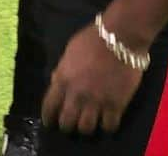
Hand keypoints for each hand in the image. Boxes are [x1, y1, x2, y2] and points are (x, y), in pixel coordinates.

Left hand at [42, 21, 144, 136]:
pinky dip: (106, 127)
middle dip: (66, 126)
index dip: (48, 117)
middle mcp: (77, 94)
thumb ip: (62, 71)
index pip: (49, 106)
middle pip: (67, 122)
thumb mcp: (68, 53)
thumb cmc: (91, 40)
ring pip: (86, 129)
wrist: (119, 38)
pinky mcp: (117, 105)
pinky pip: (109, 126)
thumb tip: (57, 83)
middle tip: (70, 125)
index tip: (49, 122)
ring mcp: (97, 101)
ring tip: (87, 125)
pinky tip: (106, 122)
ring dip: (85, 128)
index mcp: (62, 79)